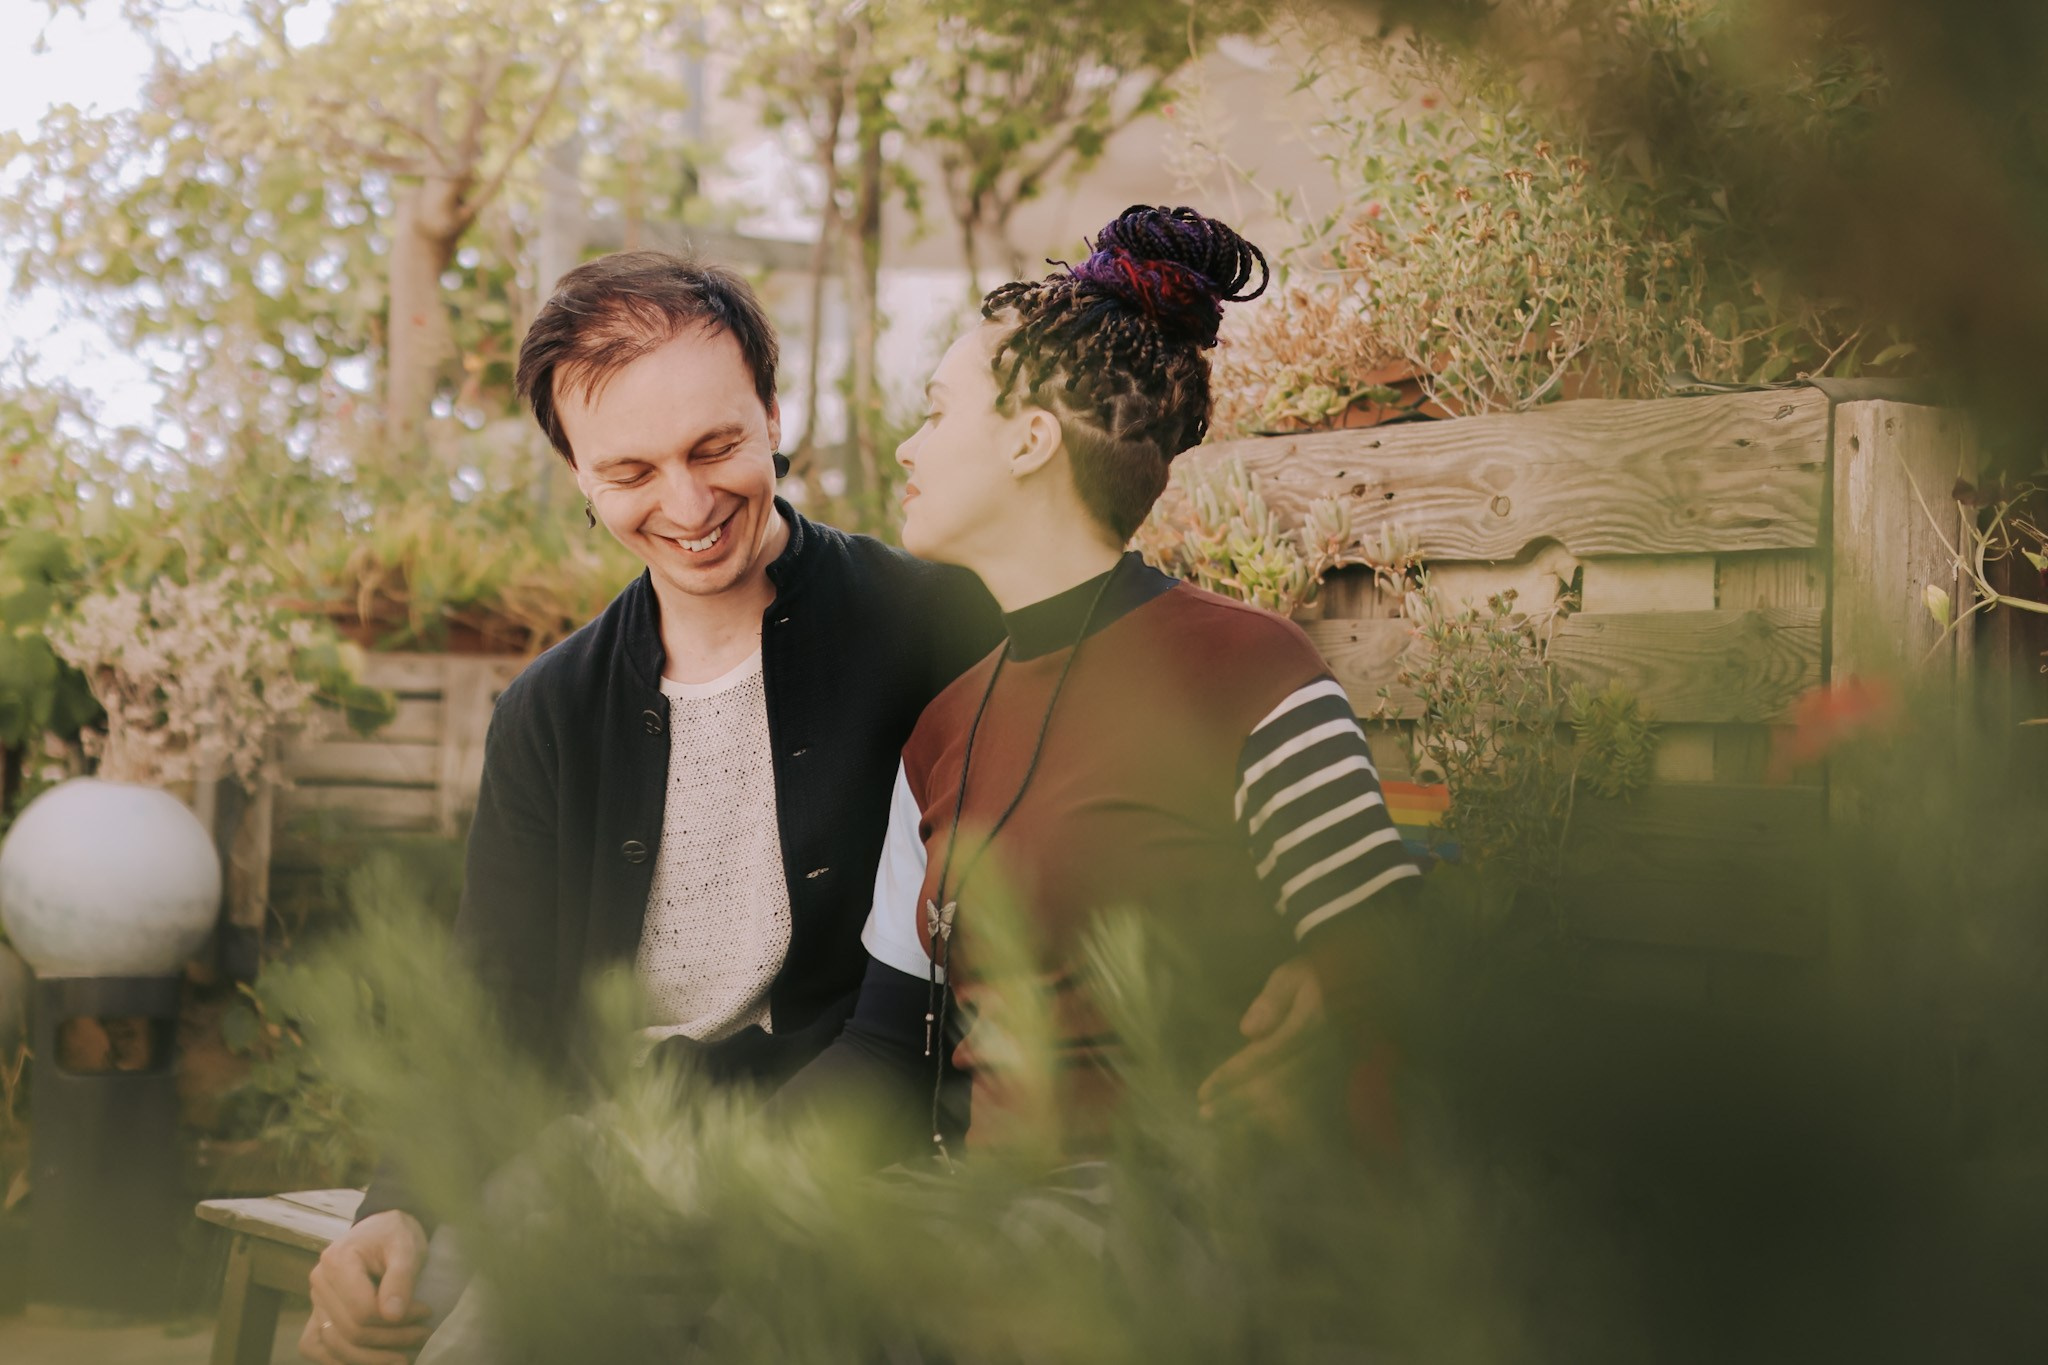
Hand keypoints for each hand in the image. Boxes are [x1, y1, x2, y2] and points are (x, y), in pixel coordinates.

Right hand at [300, 1209, 433, 1363]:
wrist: (383, 1229)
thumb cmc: (396, 1235)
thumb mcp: (407, 1248)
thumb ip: (400, 1279)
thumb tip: (393, 1316)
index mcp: (337, 1262)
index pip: (363, 1310)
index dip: (397, 1322)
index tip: (426, 1313)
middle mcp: (319, 1283)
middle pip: (350, 1332)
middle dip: (391, 1341)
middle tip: (423, 1335)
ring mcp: (314, 1301)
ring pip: (334, 1346)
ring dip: (371, 1358)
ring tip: (405, 1356)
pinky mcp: (316, 1314)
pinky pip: (315, 1347)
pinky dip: (340, 1361)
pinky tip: (371, 1361)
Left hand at [1197, 956, 1324, 1125]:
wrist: (1367, 986)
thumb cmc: (1320, 978)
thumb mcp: (1294, 975)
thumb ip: (1271, 1000)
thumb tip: (1248, 1032)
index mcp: (1313, 1022)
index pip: (1266, 1056)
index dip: (1233, 1077)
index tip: (1203, 1092)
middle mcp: (1326, 1052)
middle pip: (1277, 1087)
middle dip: (1238, 1103)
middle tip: (1205, 1114)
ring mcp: (1336, 1071)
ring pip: (1295, 1105)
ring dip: (1258, 1119)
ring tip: (1225, 1124)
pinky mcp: (1341, 1082)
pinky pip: (1313, 1113)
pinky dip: (1285, 1125)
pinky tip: (1259, 1130)